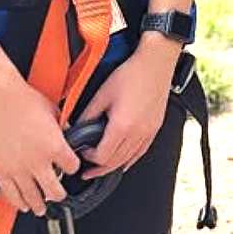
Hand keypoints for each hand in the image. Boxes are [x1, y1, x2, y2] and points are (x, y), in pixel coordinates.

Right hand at [0, 75, 78, 214]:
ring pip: (33, 197)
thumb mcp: (53, 110)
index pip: (72, 167)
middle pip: (55, 190)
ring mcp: (18, 169)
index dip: (73, 167)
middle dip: (60, 194)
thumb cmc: (22, 100)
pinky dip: (19, 203)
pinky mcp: (1, 171)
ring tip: (43, 207)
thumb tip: (67, 131)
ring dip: (40, 204)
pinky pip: (11, 195)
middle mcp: (37, 161)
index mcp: (54, 146)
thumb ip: (62, 125)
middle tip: (60, 194)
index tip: (71, 167)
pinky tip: (23, 205)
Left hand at [78, 45, 175, 176]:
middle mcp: (137, 134)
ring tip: (102, 168)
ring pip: (128, 160)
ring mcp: (148, 132)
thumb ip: (88, 114)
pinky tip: (124, 161)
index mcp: (122, 127)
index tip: (83, 152)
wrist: (156, 62)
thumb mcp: (103, 93)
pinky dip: (130, 160)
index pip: (102, 157)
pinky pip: (141, 152)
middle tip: (87, 171)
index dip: (89, 159)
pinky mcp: (155, 127)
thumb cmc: (132, 74)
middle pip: (115, 163)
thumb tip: (77, 127)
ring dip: (113, 166)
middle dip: (98, 169)